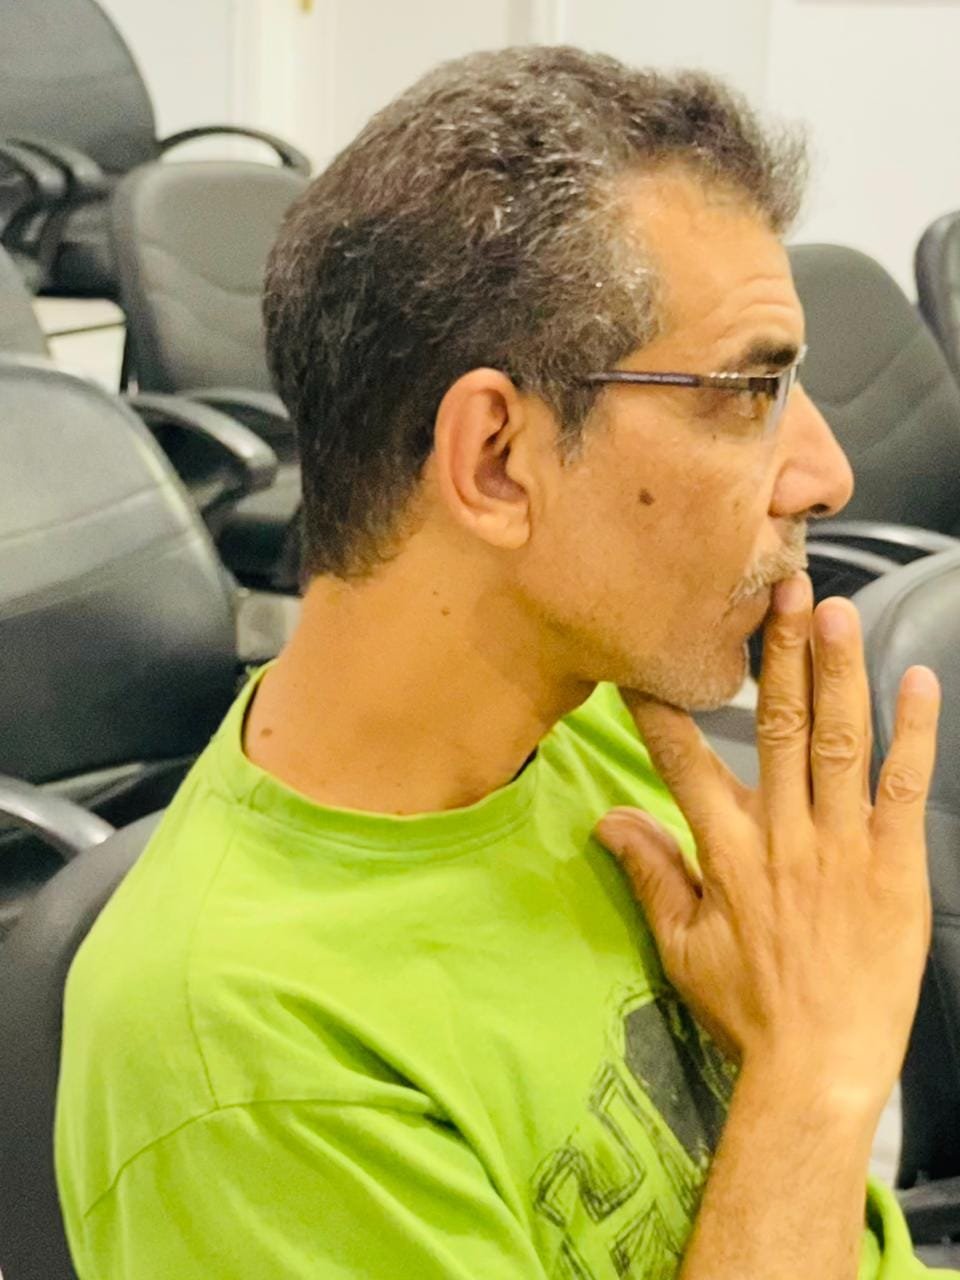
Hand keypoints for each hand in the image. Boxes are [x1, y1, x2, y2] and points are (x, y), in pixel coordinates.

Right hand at [596, 572, 939, 1113]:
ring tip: (834, 610)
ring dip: (835, 672)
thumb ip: (650, 873)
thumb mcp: (682, 945)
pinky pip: (904, 788)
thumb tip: (608, 819)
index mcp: (726, 851)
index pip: (686, 761)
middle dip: (777, 654)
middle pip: (778, 727)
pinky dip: (913, 733)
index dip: (665, 706)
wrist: (820, 1065)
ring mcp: (843, 845)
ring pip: (837, 742)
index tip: (650, 658)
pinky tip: (916, 680)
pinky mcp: (895, 864)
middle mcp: (782, 833)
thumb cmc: (747, 1007)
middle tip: (780, 589)